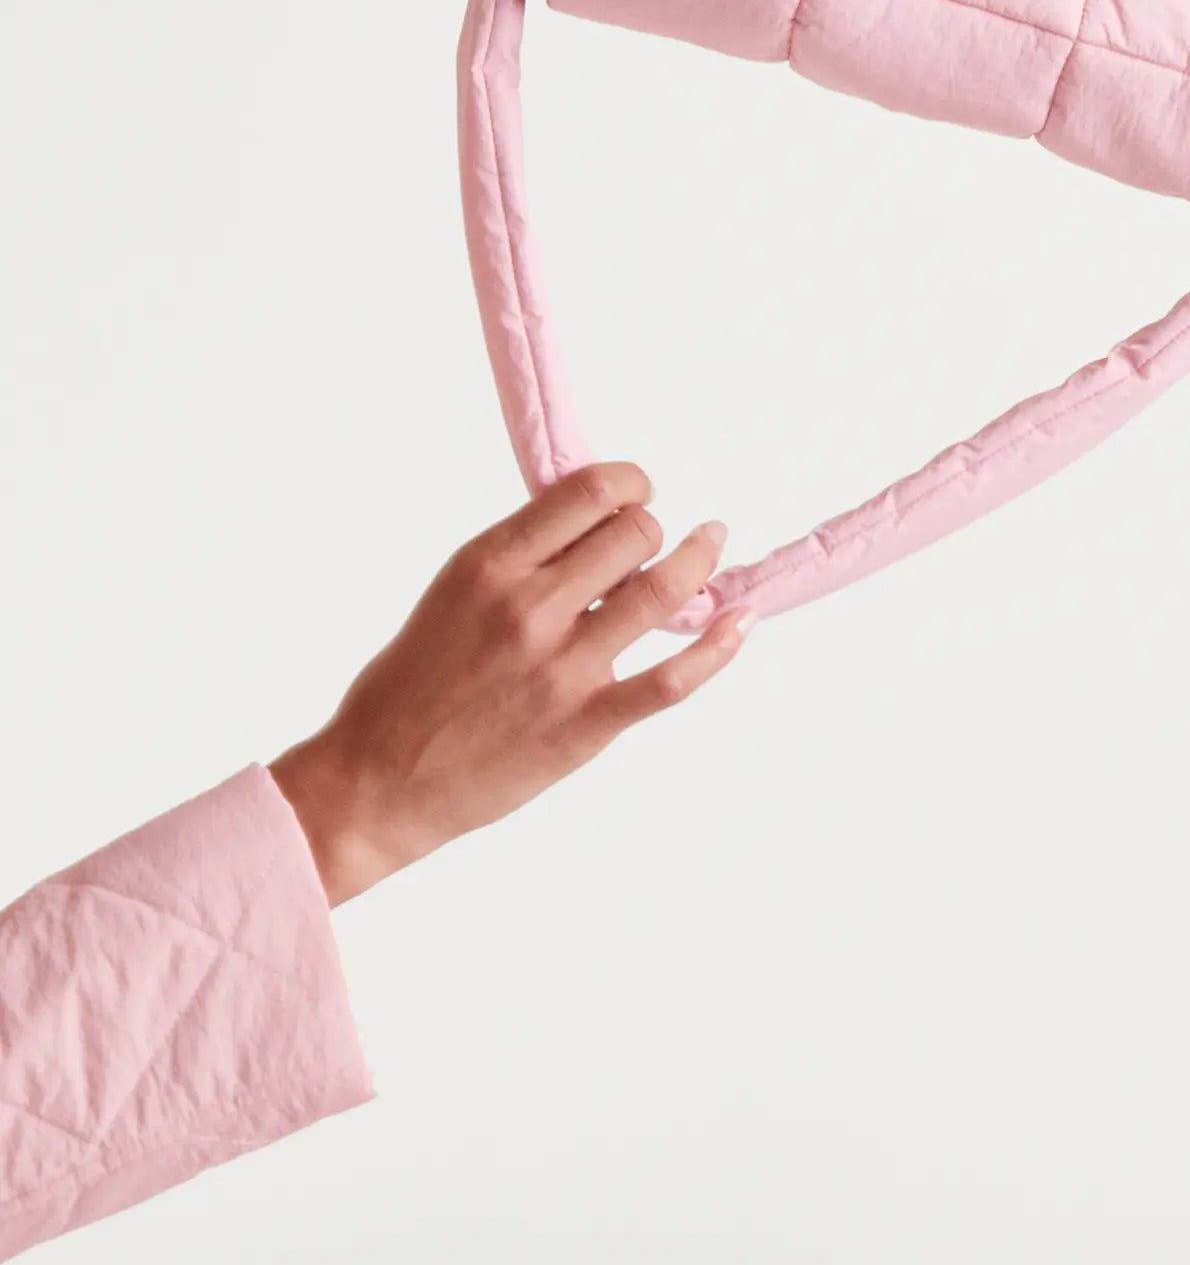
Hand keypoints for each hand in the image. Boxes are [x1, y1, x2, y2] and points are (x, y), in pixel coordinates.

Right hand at [269, 465, 751, 904]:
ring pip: (663, 592)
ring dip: (699, 563)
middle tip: (656, 538)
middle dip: (653, 528)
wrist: (375, 781)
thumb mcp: (451, 592)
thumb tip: (591, 521)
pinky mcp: (586, 724)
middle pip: (635, 534)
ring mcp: (563, 668)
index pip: (589, 492)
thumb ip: (520, 556)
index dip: (628, 483)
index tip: (636, 490)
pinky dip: (717, 646)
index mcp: (489, 565)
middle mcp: (530, 607)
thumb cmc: (407, 686)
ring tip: (713, 547)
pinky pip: (673, 678)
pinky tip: (738, 621)